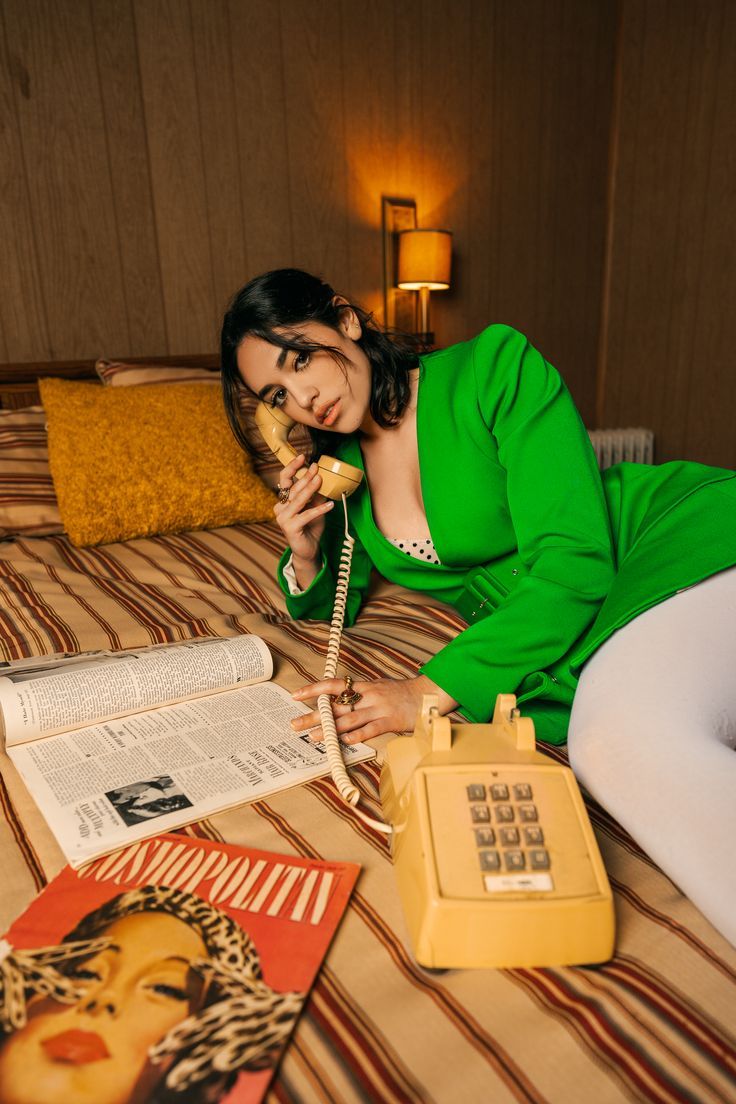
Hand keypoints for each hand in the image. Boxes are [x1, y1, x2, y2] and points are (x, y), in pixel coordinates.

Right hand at [274, 453, 333, 584]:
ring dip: (310, 489)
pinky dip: (319, 510)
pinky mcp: (290, 528)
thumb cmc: (311, 528)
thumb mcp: (316, 508)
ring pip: (298, 500)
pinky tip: (330, 505)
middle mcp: (280, 508)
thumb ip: (317, 495)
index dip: (292, 467)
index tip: (303, 457)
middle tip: (316, 468)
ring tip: (320, 480)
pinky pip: (306, 515)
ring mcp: (283, 518)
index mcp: (284, 501)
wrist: (308, 550)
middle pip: (293, 488)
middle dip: (305, 477)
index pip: (284, 480)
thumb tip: (324, 477)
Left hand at [290, 674, 458, 743]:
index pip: (333, 685)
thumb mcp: (378, 686)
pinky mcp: (390, 721)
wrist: (427, 694)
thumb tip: (339, 697)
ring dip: (329, 729)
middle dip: (314, 715)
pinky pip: (370, 730)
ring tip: (313, 736)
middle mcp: (368, 696)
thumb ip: (360, 692)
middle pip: (336, 706)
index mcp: (364, 686)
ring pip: (349, 719)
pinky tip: (343, 742)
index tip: (296, 695)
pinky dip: (356, 736)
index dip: (314, 689)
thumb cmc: (401, 693)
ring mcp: (378, 709)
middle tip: (295, 723)